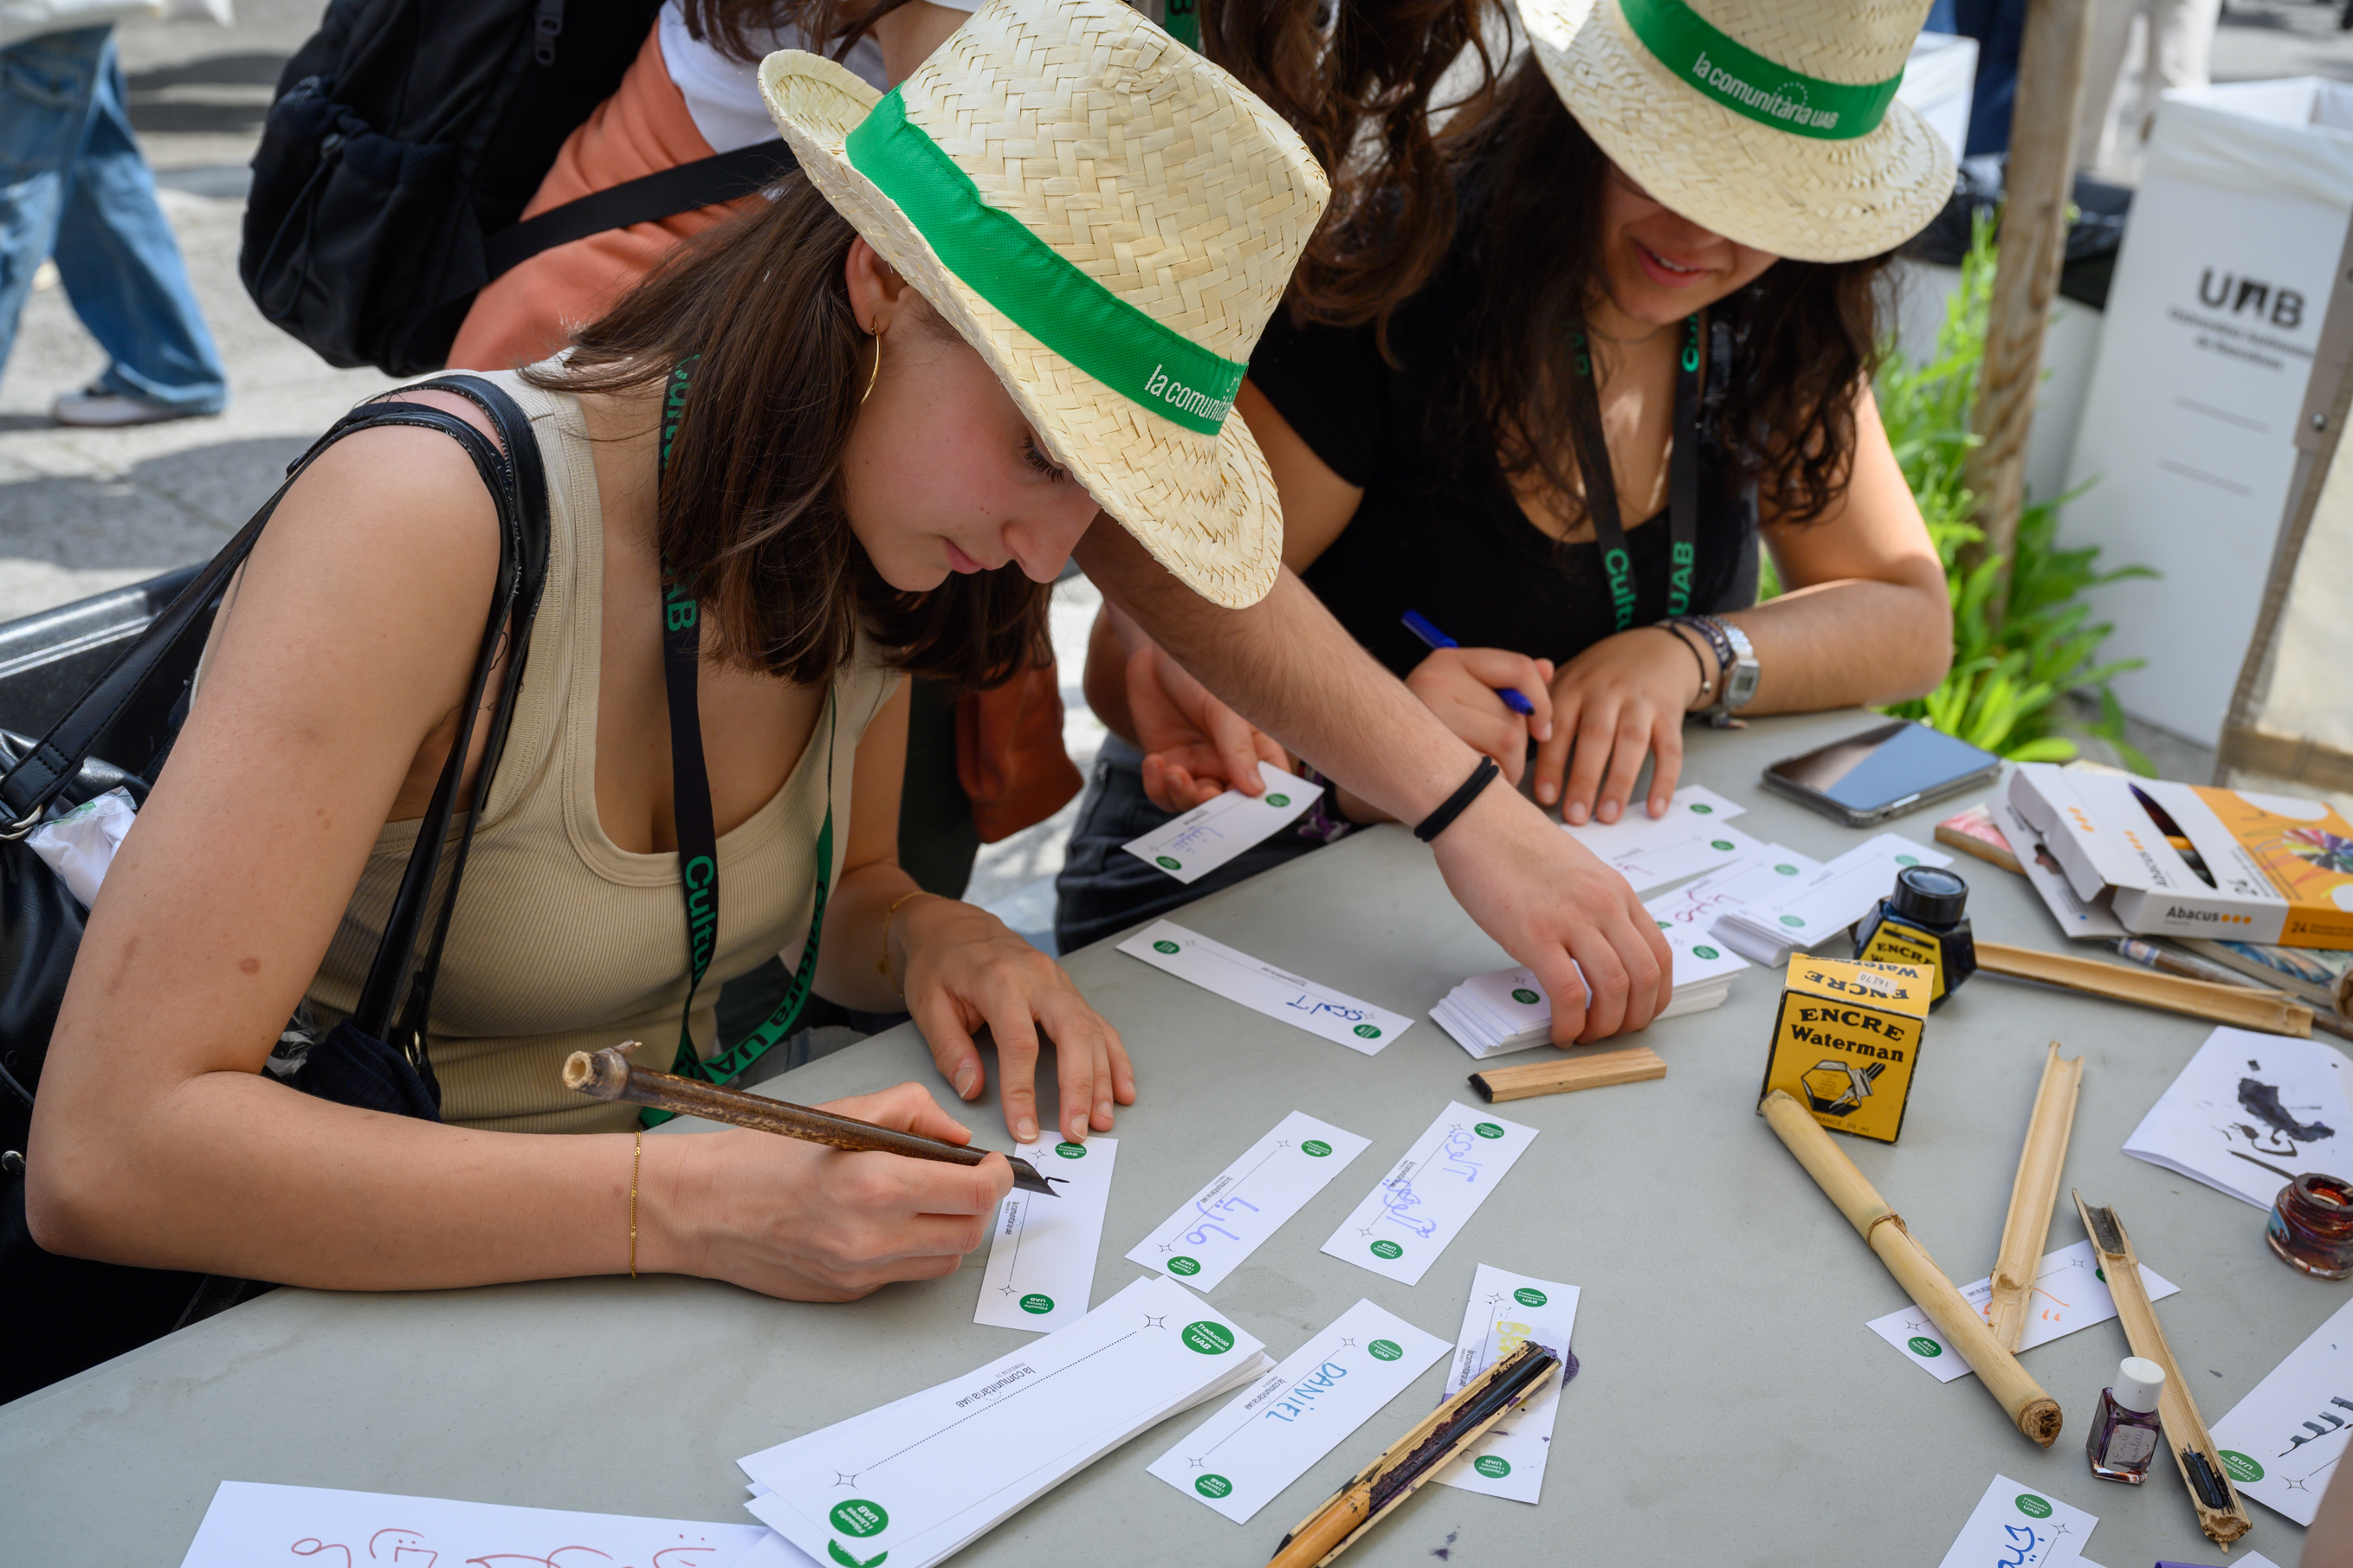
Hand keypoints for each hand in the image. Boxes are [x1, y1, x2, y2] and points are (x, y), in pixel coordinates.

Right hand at [648, 1081, 1013, 1300]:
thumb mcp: (844, 1111)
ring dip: (951, 1229)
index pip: (975, 1193)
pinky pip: (906, 1274)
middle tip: (967, 1178)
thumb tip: (959, 1137)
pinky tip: (890, 1222)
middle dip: (979, 1203)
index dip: (998, 1176)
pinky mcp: (849, 1293)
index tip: (994, 1163)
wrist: (702, 1206)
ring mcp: (860, 1273)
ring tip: (928, 1200)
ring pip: (945, 1260)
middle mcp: (871, 1237)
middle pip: (970, 1232)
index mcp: (874, 1183)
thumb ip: (914, 1113)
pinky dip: (914, 1248)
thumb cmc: (766, 1153)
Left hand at [893, 895, 1135, 1143]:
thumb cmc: (939, 965)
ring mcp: (1060, 982)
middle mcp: (1038, 978)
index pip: (1020, 1043)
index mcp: (1000, 981)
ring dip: (1102, 1079)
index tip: (1025, 1128)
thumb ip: (950, 1049)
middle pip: (1073, 1034)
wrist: (955, 927)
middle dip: (1080, 1087)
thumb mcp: (928, 1004)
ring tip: (1101, 1120)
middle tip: (1078, 1130)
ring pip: (1093, 1031)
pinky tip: (1121, 1089)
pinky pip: (1100, 1025)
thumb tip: (972, 1090)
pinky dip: (1114, 1059)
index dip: (1023, 1091)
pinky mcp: (1069, 991)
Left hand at [1127, 639, 1287, 812]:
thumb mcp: (1225, 708)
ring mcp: (1195, 765)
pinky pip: (1162, 792)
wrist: (1157, 654)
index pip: (1270, 786)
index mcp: (1254, 748)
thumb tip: (1256, 789)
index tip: (1254, 813)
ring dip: (1184, 797)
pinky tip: (1155, 762)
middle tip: (1206, 794)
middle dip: (1217, 807)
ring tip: (1176, 773)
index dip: (1266, 806)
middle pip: (1229, 804)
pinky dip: (1157, 786)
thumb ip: (1237, 748)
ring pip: (1192, 804)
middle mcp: (1226, 763)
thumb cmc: (1201, 672)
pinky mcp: (1166, 764)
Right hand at [1403, 647, 1554, 785]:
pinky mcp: (1428, 750)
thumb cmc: (1421, 734)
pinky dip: (1488, 784)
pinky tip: (1465, 784)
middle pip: (1514, 715)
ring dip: (1507, 770)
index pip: (1518, 668)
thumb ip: (1506, 684)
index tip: (1542, 729)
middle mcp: (1435, 679)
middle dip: (1518, 749)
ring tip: (1480, 776)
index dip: (1541, 702)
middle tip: (1496, 763)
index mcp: (1448, 660)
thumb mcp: (1462, 698)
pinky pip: (1487, 768)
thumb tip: (1548, 667)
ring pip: (1507, 741)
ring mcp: (1428, 713)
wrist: (1367, 763)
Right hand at [1430, 780, 1671, 1041]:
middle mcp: (1604, 906)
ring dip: (1606, 1026)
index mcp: (1616, 891)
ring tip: (1585, 1036)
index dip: (1657, 995)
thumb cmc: (1513, 842)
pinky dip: (1570, 1023)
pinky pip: (1568, 994)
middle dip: (1636, 1017)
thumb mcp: (1575, 871)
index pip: (1660, 953)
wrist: (1476, 817)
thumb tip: (1595, 950)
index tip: (1640, 1012)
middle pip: (1646, 977)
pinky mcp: (1535, 935)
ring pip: (1615, 989)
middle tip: (1614, 1034)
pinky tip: (1560, 1031)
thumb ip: (1593, 906)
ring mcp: (1572, 920)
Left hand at [1531, 626, 1706, 825]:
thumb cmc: (1598, 677)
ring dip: (1619, 781)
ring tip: (1607, 816)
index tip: (1544, 796)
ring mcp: (1640, 703)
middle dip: (1583, 778)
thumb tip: (1507, 748)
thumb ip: (1537, 710)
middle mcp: (1607, 692)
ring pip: (1632, 742)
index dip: (1550, 762)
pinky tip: (1655, 809)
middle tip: (1575, 816)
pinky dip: (1664, 781)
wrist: (1655, 649)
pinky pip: (1670, 749)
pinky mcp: (1669, 715)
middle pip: (1595, 735)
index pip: (1558, 726)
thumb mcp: (1564, 680)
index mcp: (1573, 687)